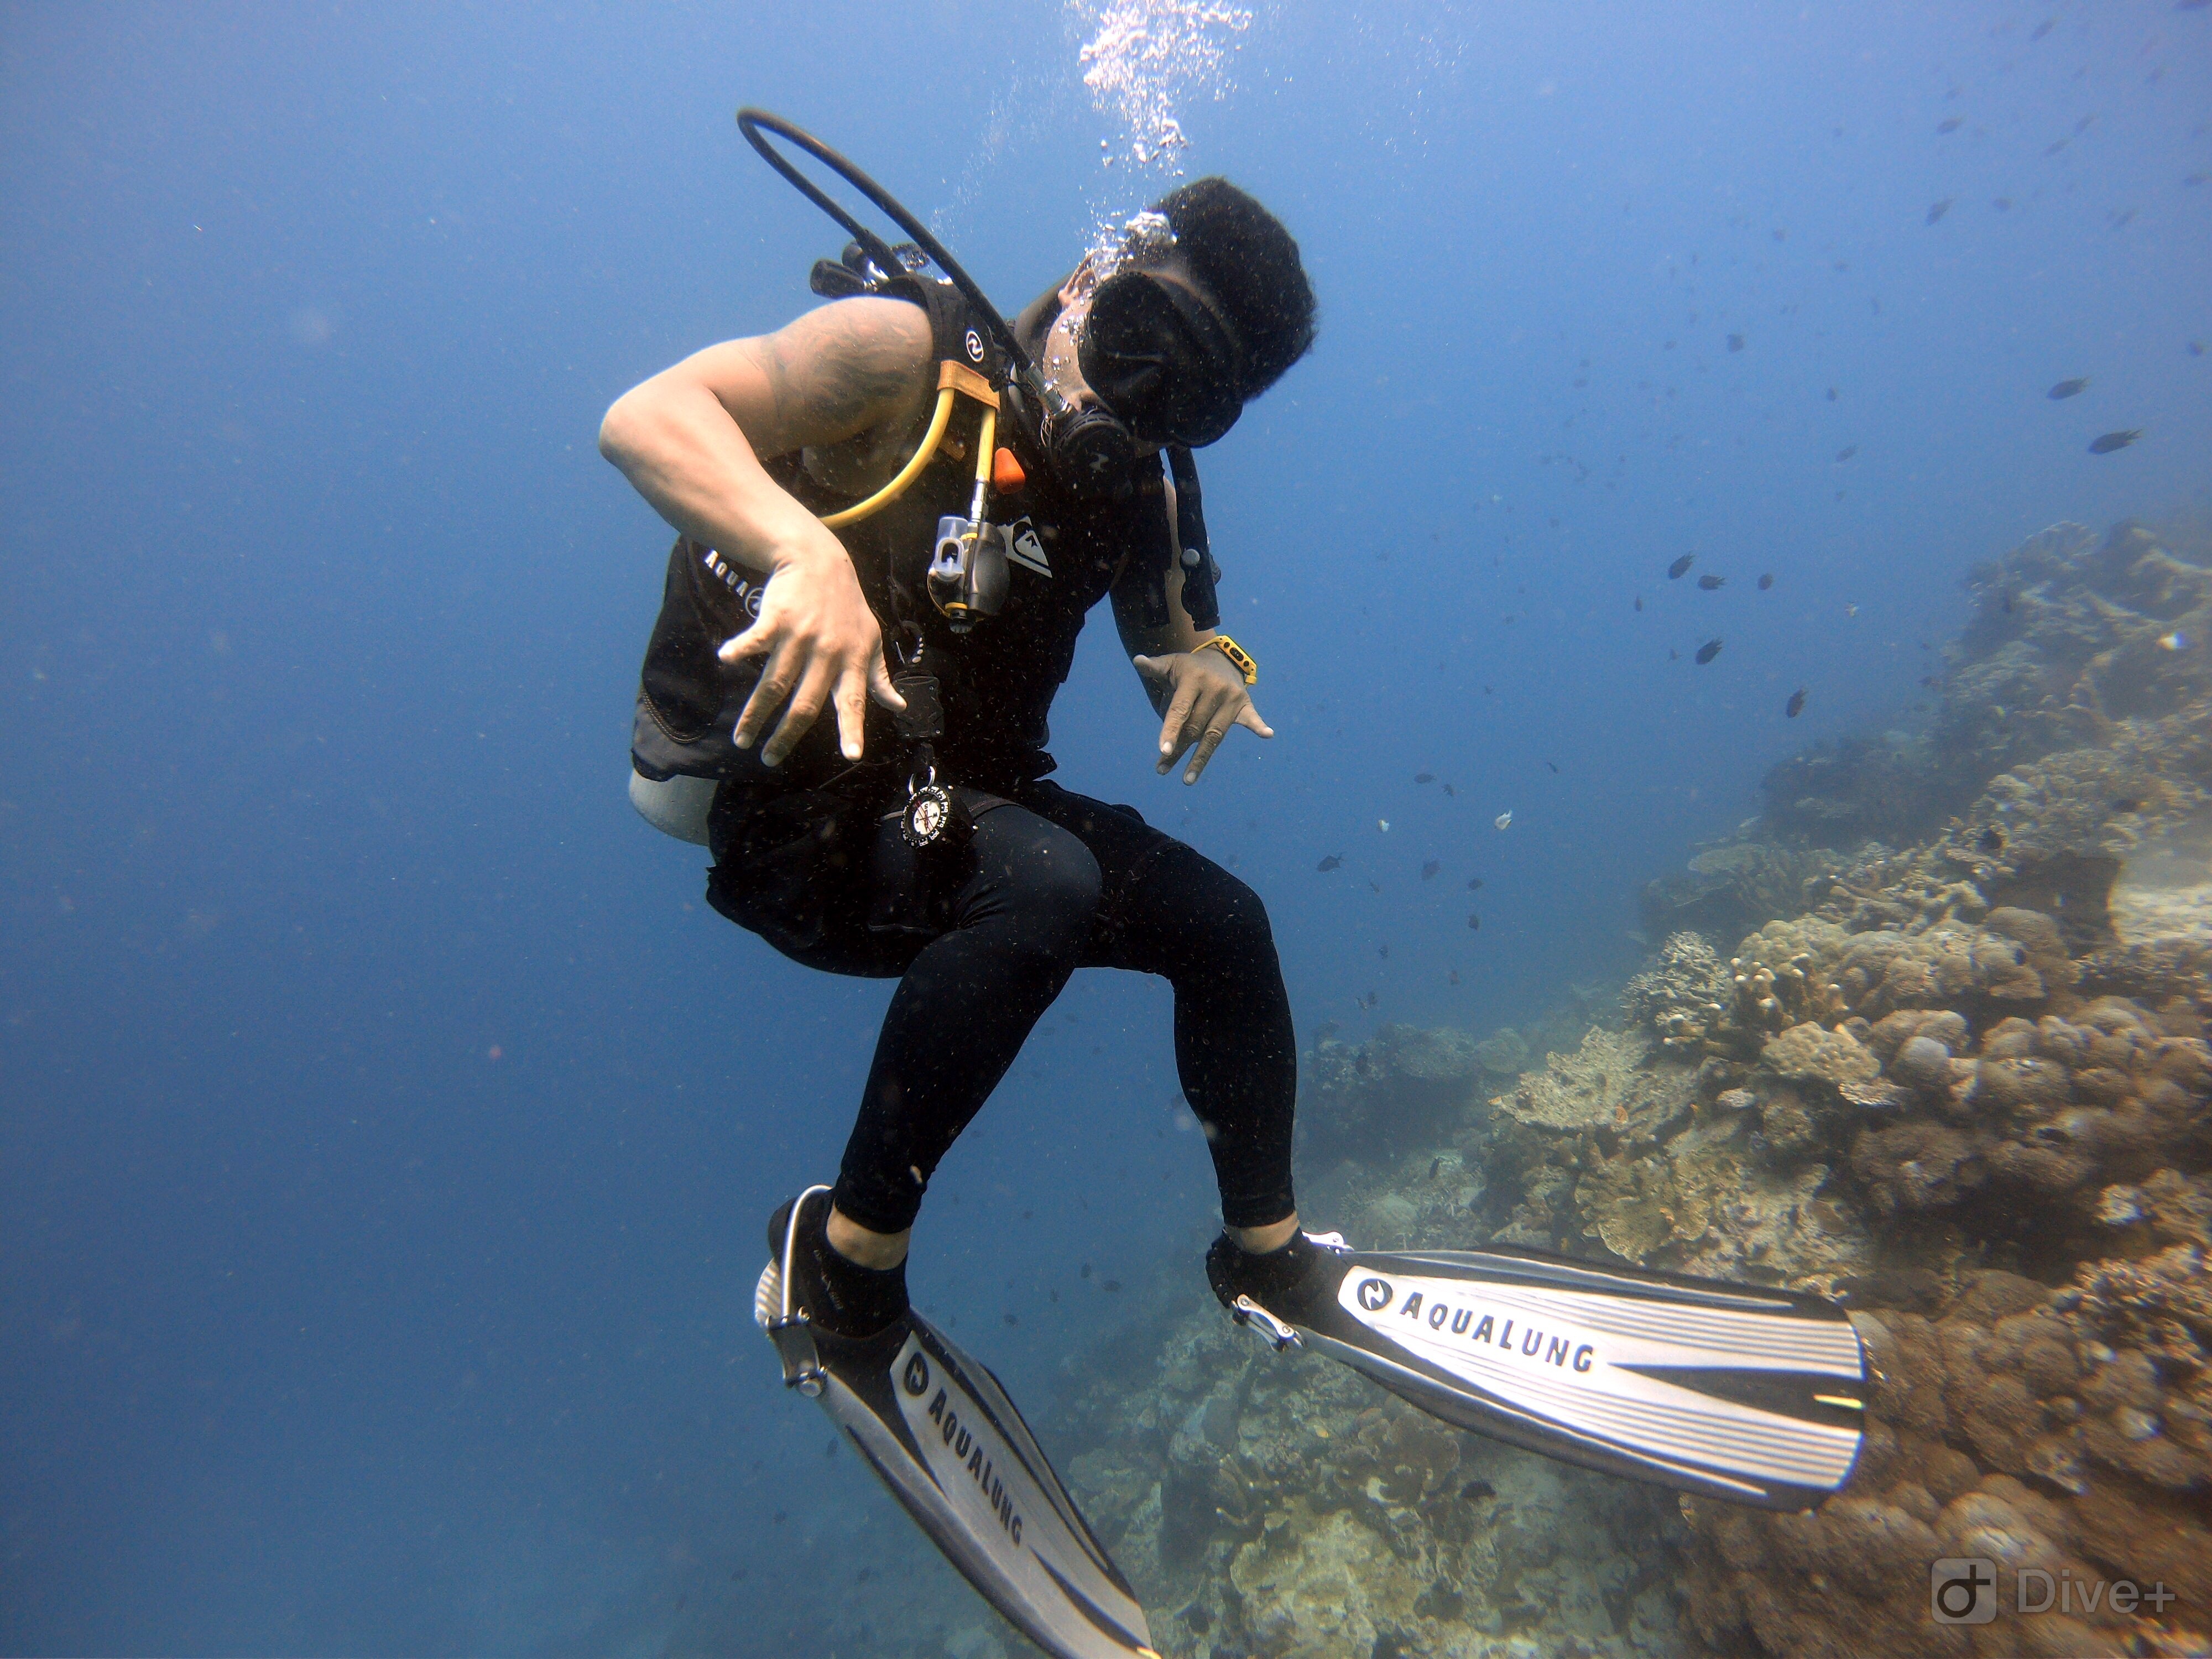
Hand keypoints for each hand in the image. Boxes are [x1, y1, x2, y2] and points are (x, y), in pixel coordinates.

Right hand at [718, 541, 903, 764]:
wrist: (821, 560)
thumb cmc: (847, 605)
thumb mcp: (871, 638)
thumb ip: (879, 676)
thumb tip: (898, 707)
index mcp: (852, 661)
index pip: (853, 701)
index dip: (852, 728)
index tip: (852, 754)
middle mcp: (828, 653)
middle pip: (804, 704)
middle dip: (786, 736)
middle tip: (770, 758)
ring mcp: (801, 636)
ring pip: (775, 684)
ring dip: (755, 714)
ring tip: (742, 738)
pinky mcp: (777, 618)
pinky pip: (756, 639)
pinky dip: (740, 649)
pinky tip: (726, 659)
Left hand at [1133, 650, 1273, 784]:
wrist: (1219, 659)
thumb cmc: (1188, 668)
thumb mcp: (1170, 664)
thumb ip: (1154, 667)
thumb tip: (1138, 661)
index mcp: (1193, 679)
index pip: (1181, 709)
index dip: (1171, 730)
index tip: (1164, 751)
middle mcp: (1214, 688)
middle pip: (1195, 727)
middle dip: (1178, 750)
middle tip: (1161, 768)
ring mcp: (1231, 698)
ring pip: (1214, 735)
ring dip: (1201, 759)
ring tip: (1187, 779)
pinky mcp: (1244, 705)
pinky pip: (1251, 718)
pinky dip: (1258, 726)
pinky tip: (1267, 734)